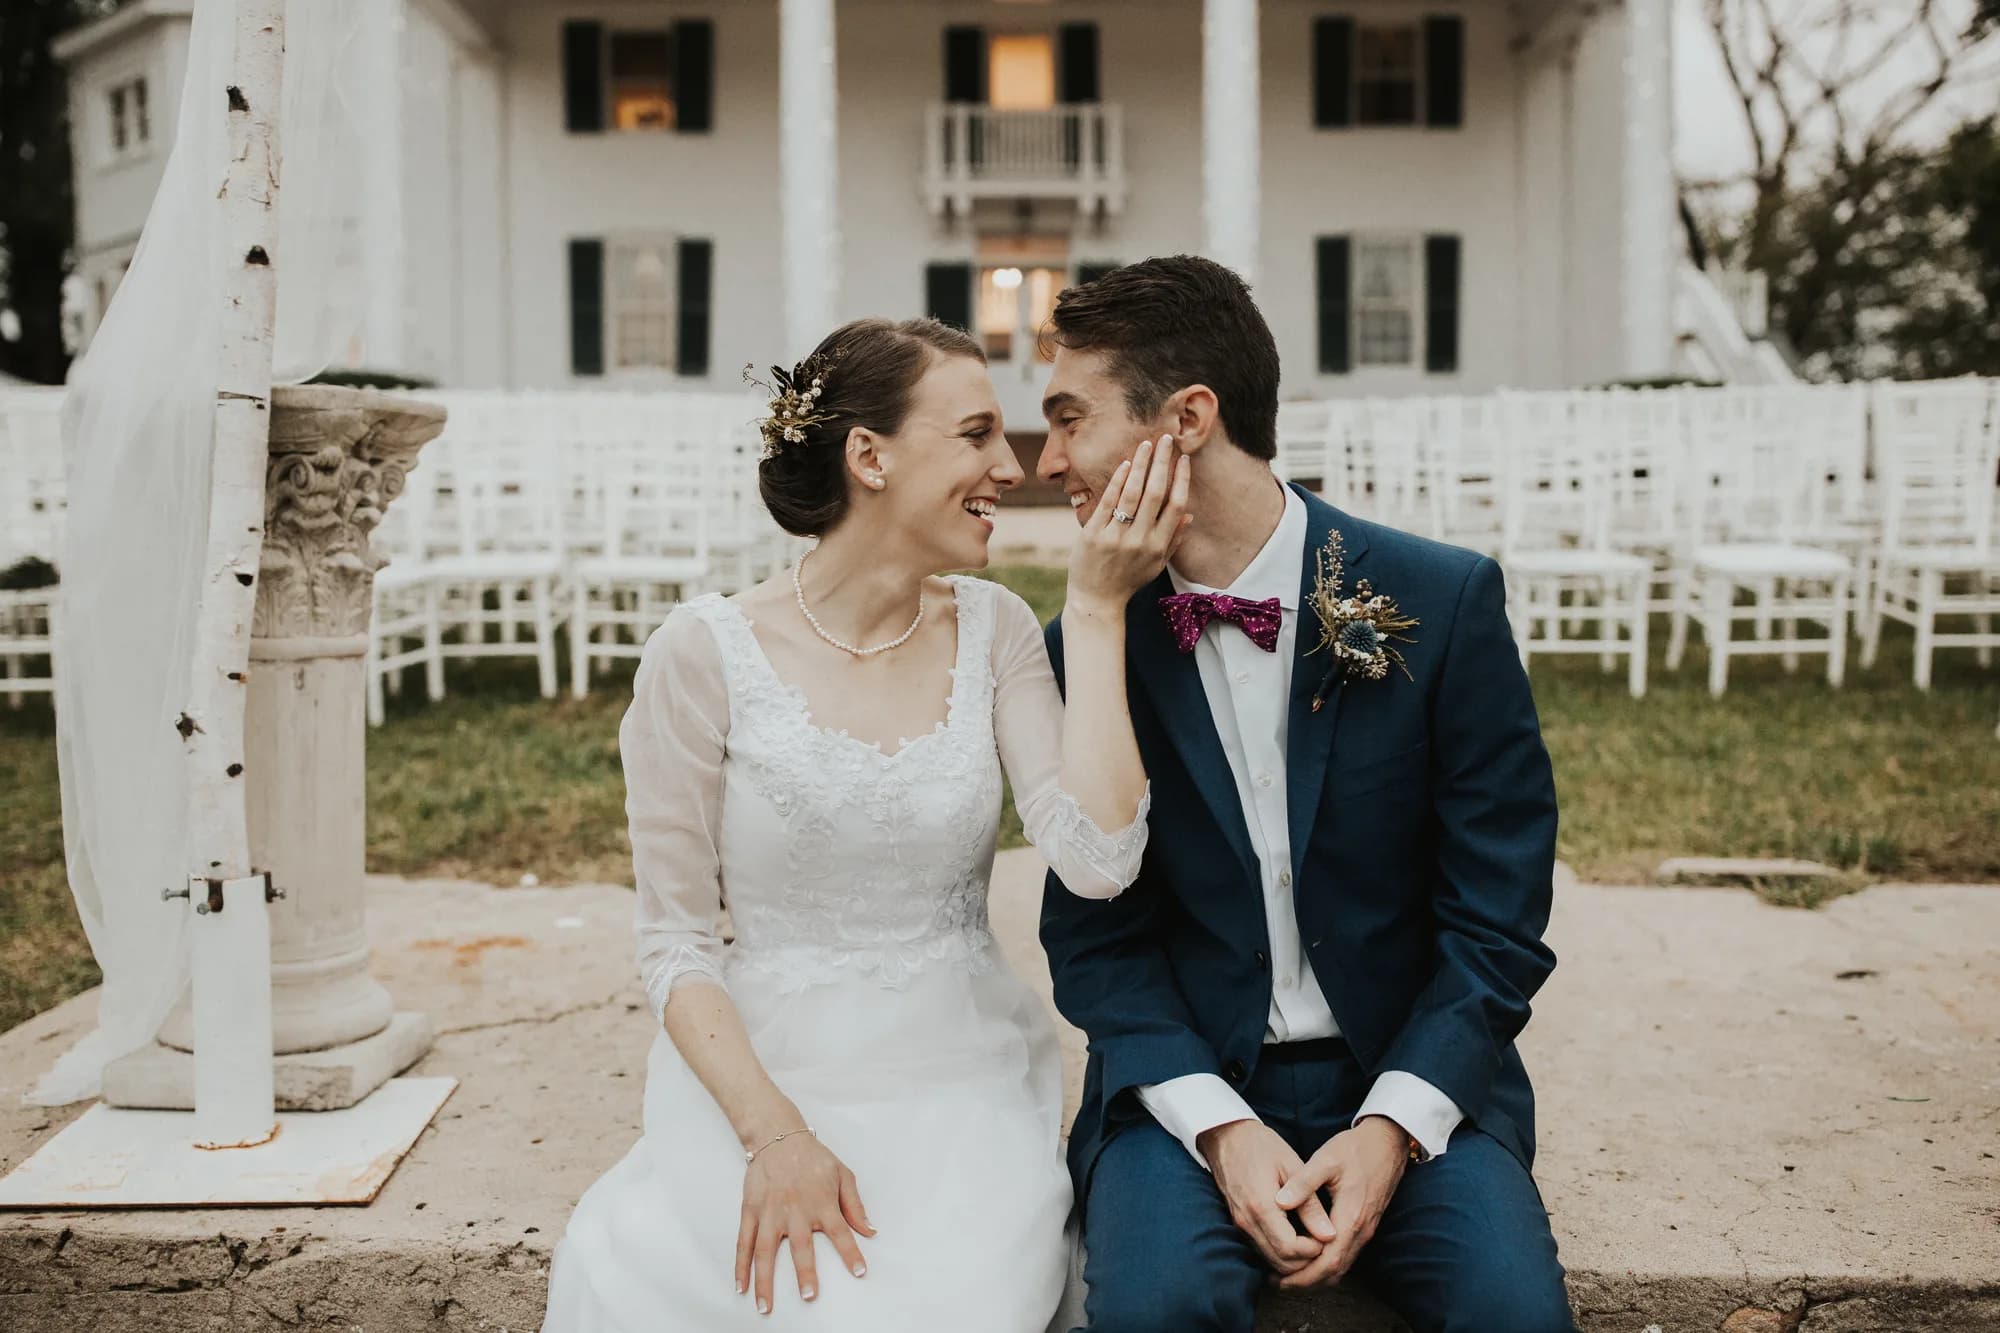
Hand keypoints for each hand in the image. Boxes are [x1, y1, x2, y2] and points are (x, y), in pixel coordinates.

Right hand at [735, 1132, 873, 1314]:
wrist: (778, 1136)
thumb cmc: (813, 1157)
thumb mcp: (842, 1174)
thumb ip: (855, 1205)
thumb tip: (870, 1231)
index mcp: (822, 1202)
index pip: (840, 1231)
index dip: (850, 1252)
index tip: (859, 1272)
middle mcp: (796, 1209)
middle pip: (801, 1246)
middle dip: (806, 1272)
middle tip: (809, 1296)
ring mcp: (770, 1211)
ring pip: (766, 1251)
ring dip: (765, 1280)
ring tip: (765, 1306)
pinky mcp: (751, 1210)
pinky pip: (744, 1241)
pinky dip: (741, 1265)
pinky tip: (741, 1285)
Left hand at [1066, 435, 1192, 613]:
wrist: (1096, 601)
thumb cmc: (1127, 581)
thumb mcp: (1156, 565)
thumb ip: (1173, 540)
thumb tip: (1190, 515)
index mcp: (1159, 547)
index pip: (1176, 506)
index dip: (1181, 480)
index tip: (1183, 459)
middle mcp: (1140, 541)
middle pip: (1155, 494)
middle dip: (1162, 463)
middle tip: (1166, 439)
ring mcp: (1116, 537)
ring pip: (1132, 494)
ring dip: (1140, 466)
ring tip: (1146, 445)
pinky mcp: (1093, 535)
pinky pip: (1108, 503)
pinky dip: (1117, 482)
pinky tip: (1125, 464)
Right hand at [1196, 1118, 1335, 1275]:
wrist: (1227, 1137)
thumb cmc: (1262, 1146)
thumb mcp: (1292, 1168)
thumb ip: (1310, 1205)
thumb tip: (1329, 1235)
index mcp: (1262, 1207)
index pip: (1290, 1250)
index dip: (1312, 1251)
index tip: (1327, 1236)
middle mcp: (1248, 1222)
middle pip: (1280, 1263)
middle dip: (1305, 1260)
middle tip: (1323, 1242)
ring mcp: (1240, 1225)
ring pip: (1270, 1261)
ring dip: (1293, 1259)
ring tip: (1312, 1240)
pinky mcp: (1239, 1224)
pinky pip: (1262, 1249)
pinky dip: (1281, 1252)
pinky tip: (1296, 1236)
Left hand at [1271, 1116, 1408, 1290]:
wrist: (1388, 1142)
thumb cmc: (1355, 1149)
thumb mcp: (1326, 1159)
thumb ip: (1303, 1182)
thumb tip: (1280, 1203)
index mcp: (1351, 1218)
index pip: (1327, 1263)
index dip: (1303, 1276)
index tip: (1278, 1279)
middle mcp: (1361, 1231)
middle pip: (1334, 1272)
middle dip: (1306, 1282)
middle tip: (1277, 1283)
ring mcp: (1366, 1230)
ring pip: (1341, 1267)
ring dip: (1316, 1276)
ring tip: (1287, 1274)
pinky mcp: (1366, 1226)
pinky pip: (1346, 1255)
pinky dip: (1326, 1264)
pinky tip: (1307, 1257)